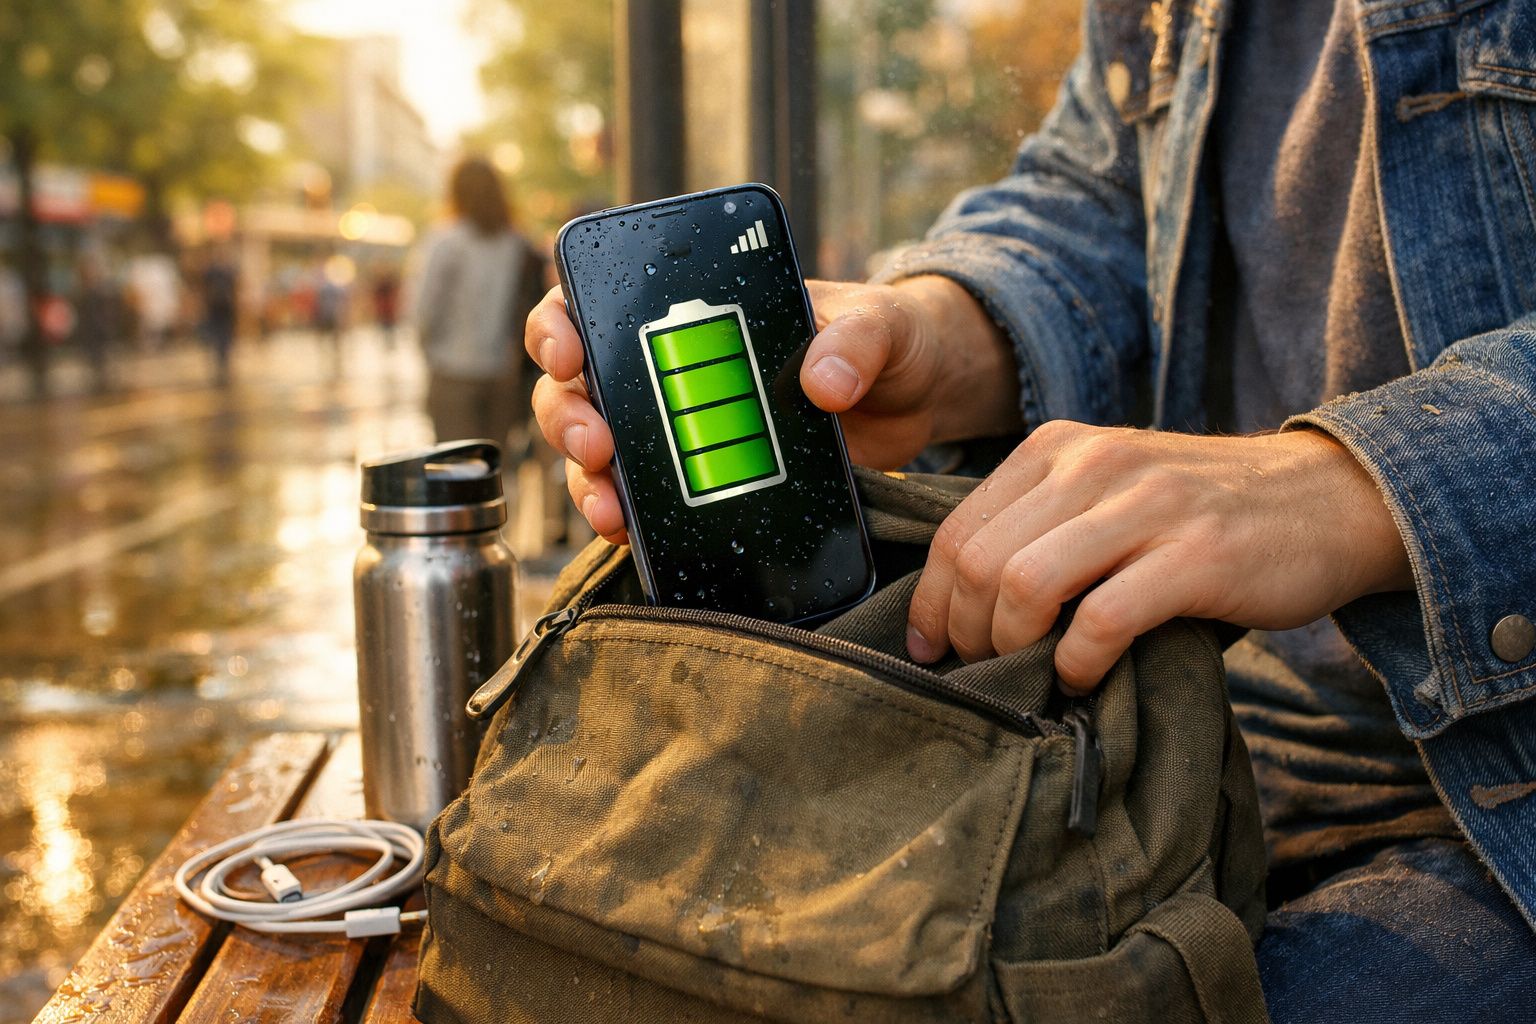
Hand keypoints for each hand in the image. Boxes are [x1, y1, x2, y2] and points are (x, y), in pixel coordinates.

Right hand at [526, 276, 1020, 541]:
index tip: (567, 354)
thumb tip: (825, 382)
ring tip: (611, 508)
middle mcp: (673, 367)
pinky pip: (649, 501)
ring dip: (589, 480)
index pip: (597, 302)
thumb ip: (858, 340)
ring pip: (601, 452)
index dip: (560, 324)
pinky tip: (634, 538)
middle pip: (580, 386)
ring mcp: (686, 428)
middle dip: (569, 416)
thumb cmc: (893, 337)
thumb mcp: (882, 324)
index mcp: (697, 308)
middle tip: (597, 444)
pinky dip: (631, 520)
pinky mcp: (710, 480)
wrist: (922, 397)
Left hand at [905, 422, 1412, 690]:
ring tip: (1029, 675)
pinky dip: (1079, 663)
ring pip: (1026, 585)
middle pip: (980, 563)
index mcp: (1057, 449)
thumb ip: (1039, 524)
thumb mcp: (1107, 493)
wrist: (1329, 500)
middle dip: (967, 634)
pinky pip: (1102, 620)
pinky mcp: (1197, 556)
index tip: (931, 650)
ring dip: (1013, 649)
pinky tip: (1085, 677)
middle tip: (980, 674)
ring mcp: (1146, 507)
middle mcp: (1093, 465)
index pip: (958, 532)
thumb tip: (959, 604)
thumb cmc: (1200, 514)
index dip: (931, 604)